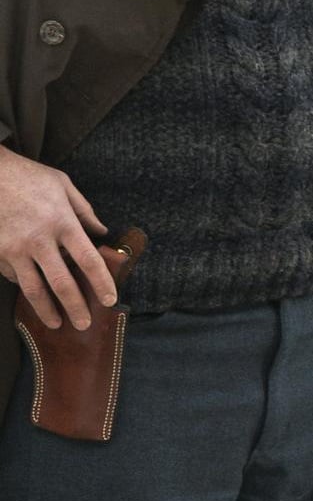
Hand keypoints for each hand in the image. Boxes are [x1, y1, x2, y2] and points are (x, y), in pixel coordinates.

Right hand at [0, 147, 112, 328]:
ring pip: (33, 289)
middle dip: (76, 307)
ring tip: (57, 324)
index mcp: (62, 222)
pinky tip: (33, 294)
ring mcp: (13, 249)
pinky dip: (25, 286)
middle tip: (84, 324)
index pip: (89, 260)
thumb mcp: (63, 184)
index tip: (110, 300)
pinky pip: (13, 276)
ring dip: (46, 310)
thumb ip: (84, 210)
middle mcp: (39, 240)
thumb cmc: (27, 176)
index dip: (101, 283)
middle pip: (62, 283)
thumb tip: (102, 232)